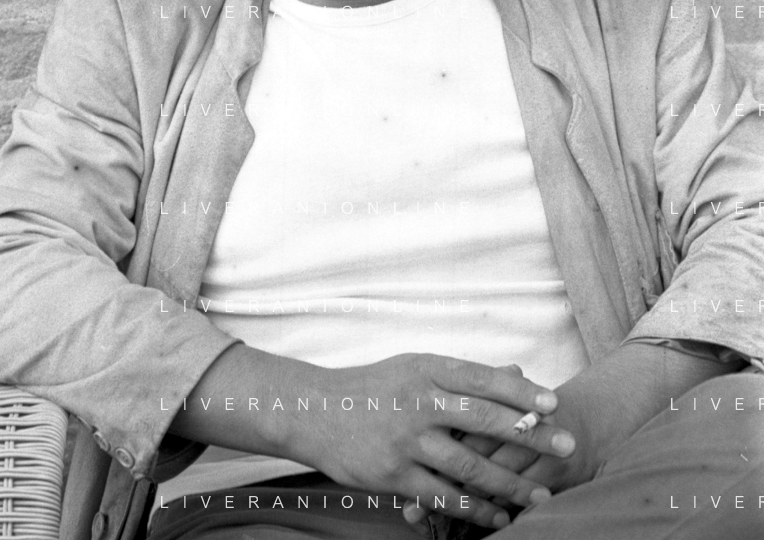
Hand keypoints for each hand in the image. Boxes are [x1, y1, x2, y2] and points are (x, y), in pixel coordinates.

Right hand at [298, 354, 575, 532]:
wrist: (317, 411)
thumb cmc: (377, 387)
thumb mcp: (416, 367)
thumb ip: (463, 375)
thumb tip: (517, 373)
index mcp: (427, 369)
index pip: (482, 378)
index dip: (520, 391)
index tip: (553, 404)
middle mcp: (419, 402)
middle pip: (483, 419)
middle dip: (530, 435)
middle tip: (567, 446)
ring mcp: (406, 441)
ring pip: (469, 466)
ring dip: (510, 483)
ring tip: (541, 495)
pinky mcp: (394, 476)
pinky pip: (443, 496)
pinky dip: (474, 508)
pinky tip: (498, 515)